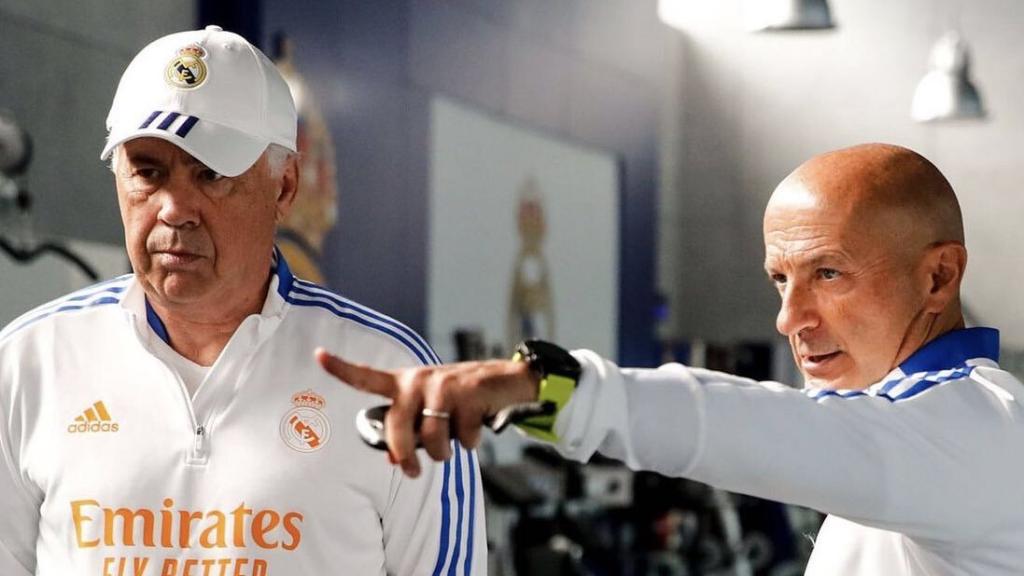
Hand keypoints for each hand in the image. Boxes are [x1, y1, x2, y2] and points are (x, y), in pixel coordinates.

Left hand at [315, 348, 539, 477]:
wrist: (506, 382)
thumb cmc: (461, 400)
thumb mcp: (430, 413)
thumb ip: (408, 432)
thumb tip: (390, 461)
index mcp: (404, 383)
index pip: (367, 377)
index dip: (341, 367)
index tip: (318, 354)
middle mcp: (418, 380)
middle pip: (397, 430)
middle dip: (405, 457)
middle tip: (412, 472)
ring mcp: (442, 385)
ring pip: (432, 440)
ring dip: (444, 452)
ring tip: (454, 443)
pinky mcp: (467, 393)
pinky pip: (461, 438)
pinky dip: (470, 442)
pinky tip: (475, 427)